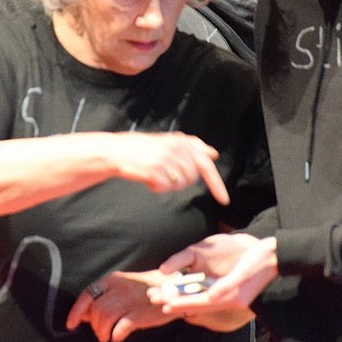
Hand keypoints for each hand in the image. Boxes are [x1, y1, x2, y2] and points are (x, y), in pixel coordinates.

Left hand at [66, 270, 176, 341]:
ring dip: (102, 332)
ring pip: (105, 318)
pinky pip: (121, 328)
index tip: (71, 325)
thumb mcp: (122, 286)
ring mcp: (130, 301)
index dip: (76, 311)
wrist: (172, 288)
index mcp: (113, 279)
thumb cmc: (144, 289)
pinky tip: (118, 336)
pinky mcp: (141, 314)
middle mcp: (120, 288)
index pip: (87, 294)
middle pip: (96, 310)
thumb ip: (104, 297)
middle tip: (100, 332)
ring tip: (106, 336)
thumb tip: (85, 314)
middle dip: (94, 325)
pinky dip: (116, 335)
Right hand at [109, 132, 229, 204]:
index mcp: (182, 141)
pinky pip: (165, 188)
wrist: (116, 150)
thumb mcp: (169, 141)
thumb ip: (193, 146)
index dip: (216, 184)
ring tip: (155, 173)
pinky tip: (148, 179)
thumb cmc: (144, 148)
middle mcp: (176, 148)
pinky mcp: (154, 169)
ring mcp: (165, 158)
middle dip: (181, 182)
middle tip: (165, 173)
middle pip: (192, 179)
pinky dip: (157, 188)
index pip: (206, 165)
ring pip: (179, 185)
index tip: (224, 200)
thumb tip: (213, 154)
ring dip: (168, 185)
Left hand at [147, 233, 277, 316]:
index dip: (183, 303)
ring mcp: (234, 297)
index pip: (201, 302)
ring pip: (204, 302)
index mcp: (232, 296)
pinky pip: (211, 297)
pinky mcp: (235, 292)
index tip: (165, 304)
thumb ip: (225, 285)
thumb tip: (209, 296)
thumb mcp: (243, 270)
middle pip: (200, 304)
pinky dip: (197, 296)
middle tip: (159, 302)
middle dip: (180, 303)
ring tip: (169, 299)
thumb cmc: (260, 259)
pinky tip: (189, 293)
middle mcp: (231, 300)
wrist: (279, 256)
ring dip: (186, 300)